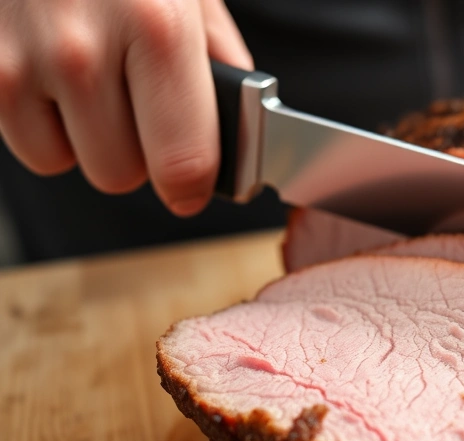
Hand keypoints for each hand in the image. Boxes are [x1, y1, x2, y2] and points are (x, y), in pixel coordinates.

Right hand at [0, 0, 251, 215]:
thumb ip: (217, 54)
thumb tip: (241, 119)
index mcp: (157, 28)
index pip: (184, 161)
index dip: (193, 186)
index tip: (192, 188)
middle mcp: (84, 50)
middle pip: (122, 174)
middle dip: (137, 152)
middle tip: (136, 106)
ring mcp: (21, 59)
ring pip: (67, 162)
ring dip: (84, 138)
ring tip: (89, 80)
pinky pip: (22, 142)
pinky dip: (38, 121)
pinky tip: (50, 75)